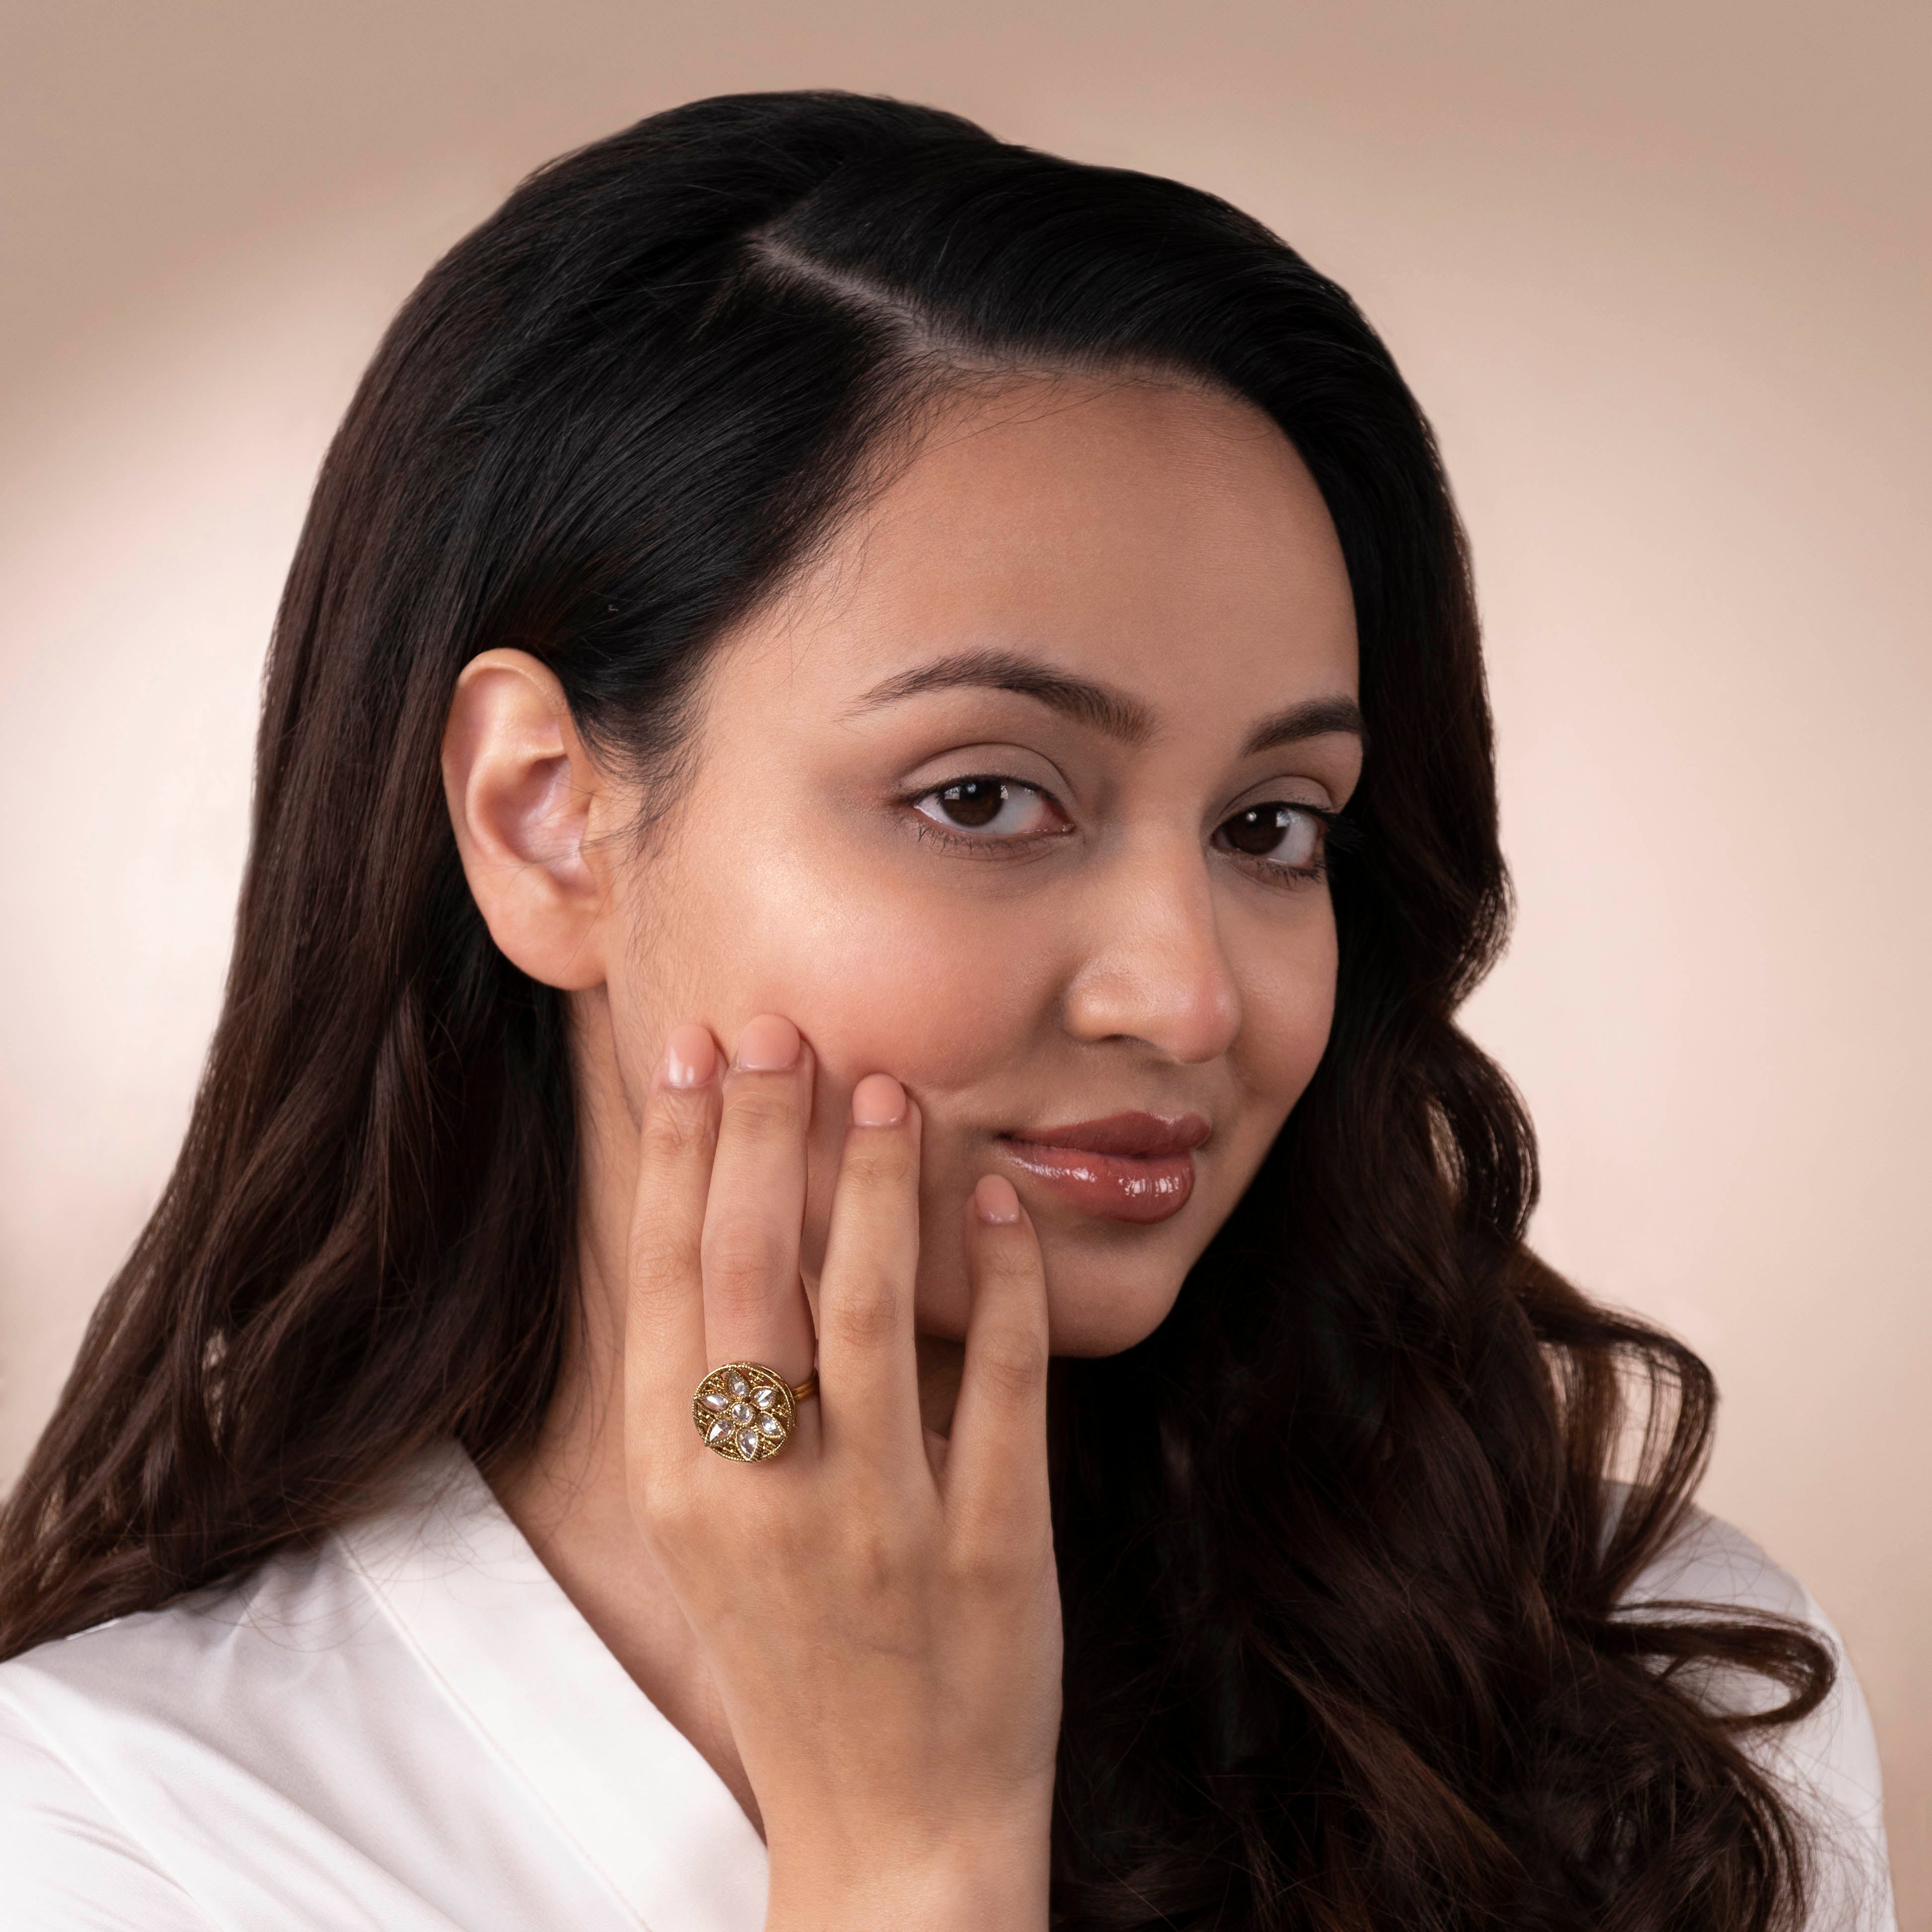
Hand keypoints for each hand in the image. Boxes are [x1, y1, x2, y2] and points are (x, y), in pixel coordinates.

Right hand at [621, 1015, 1060, 1931]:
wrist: (888, 1827)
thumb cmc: (792, 1647)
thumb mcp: (716, 1523)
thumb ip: (716, 1384)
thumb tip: (728, 1208)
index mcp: (682, 1482)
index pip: (670, 1278)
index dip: (678, 1150)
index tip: (692, 1045)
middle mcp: (762, 1496)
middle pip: (754, 1274)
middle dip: (759, 1133)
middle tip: (781, 1026)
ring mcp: (879, 1526)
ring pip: (873, 1314)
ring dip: (878, 1186)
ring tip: (890, 1088)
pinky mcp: (991, 1552)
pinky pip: (1001, 1389)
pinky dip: (1003, 1283)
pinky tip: (999, 1197)